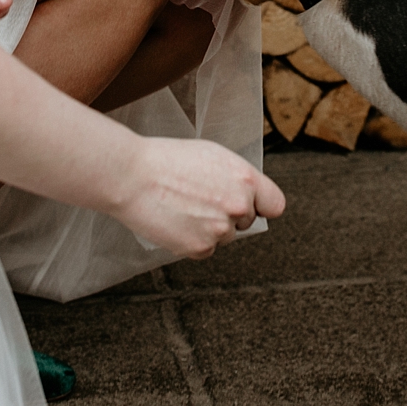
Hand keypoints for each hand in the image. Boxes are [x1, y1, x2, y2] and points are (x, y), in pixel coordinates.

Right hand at [111, 137, 286, 257]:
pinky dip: (192, 240)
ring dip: (209, 227)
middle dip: (228, 213)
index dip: (261, 205)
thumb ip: (237, 178)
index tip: (253, 205)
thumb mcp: (214, 156)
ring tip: (183, 206)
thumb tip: (248, 195)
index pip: (275, 204)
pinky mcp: (200, 248)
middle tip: (200, 198)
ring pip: (224, 236)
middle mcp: (238, 206)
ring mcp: (220, 230)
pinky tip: (176, 220)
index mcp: (245, 179)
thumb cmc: (167, 160)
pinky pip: (204, 249)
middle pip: (246, 221)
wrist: (132, 176)